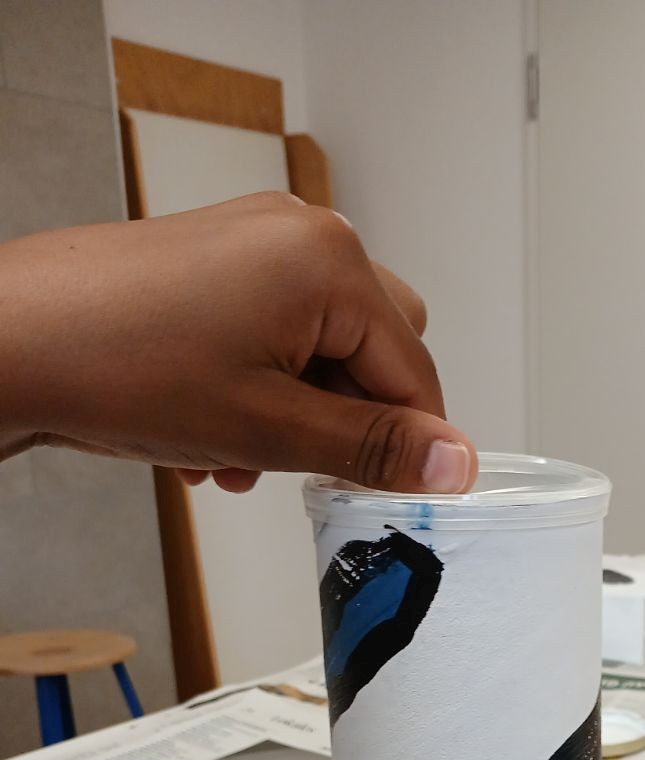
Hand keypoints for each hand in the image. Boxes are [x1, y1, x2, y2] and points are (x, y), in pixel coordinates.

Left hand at [0, 191, 475, 494]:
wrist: (12, 341)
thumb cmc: (121, 367)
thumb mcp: (271, 428)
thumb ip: (374, 449)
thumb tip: (457, 464)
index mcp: (332, 262)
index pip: (414, 373)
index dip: (404, 447)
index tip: (382, 496)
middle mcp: (303, 235)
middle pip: (376, 353)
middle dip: (343, 423)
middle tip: (295, 464)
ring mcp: (257, 240)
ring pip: (323, 350)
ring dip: (298, 415)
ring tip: (239, 452)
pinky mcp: (220, 258)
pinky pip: (278, 330)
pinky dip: (263, 387)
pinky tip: (215, 426)